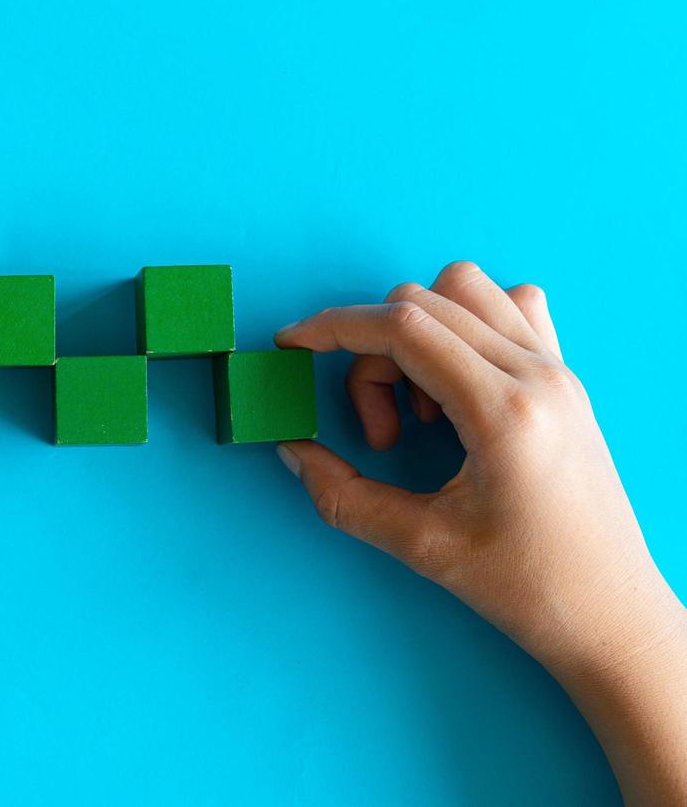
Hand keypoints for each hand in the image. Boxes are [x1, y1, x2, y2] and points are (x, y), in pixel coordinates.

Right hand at [275, 261, 685, 802]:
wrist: (613, 616)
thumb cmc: (531, 589)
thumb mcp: (423, 547)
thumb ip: (343, 496)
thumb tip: (293, 451)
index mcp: (505, 413)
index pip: (404, 327)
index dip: (333, 327)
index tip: (292, 345)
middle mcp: (538, 376)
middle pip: (423, 305)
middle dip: (372, 355)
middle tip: (377, 434)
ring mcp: (559, 371)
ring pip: (467, 289)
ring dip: (419, 329)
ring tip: (420, 406)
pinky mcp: (566, 380)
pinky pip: (512, 306)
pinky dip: (466, 324)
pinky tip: (455, 382)